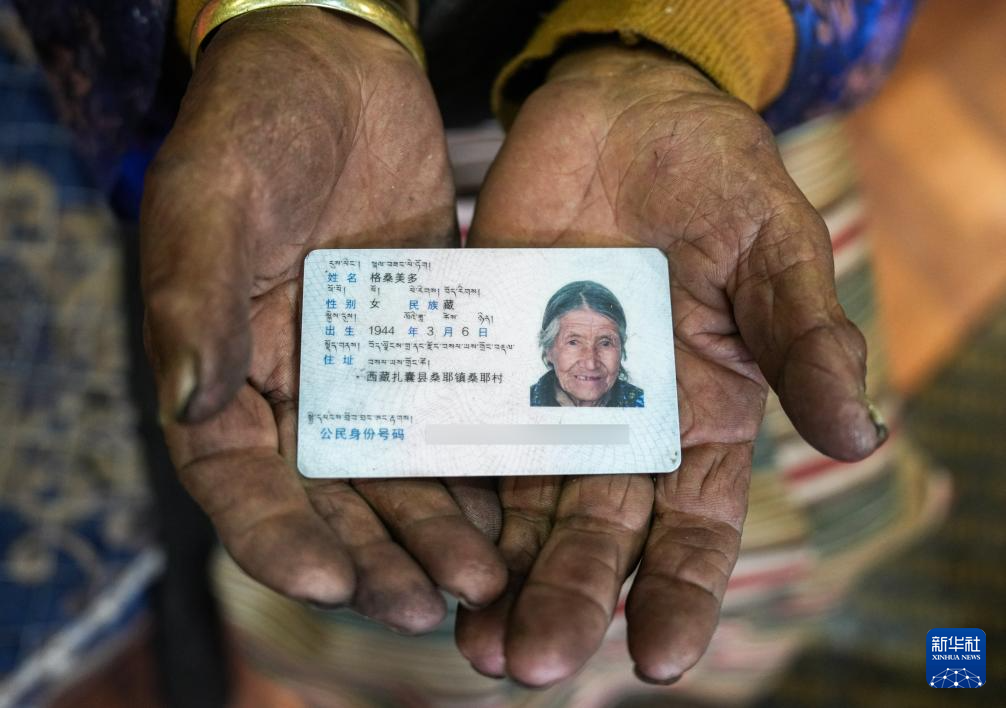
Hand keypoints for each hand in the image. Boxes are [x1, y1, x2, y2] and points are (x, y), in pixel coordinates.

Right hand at [141, 8, 504, 630]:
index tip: (331, 581)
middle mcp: (291, 388)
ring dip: (433, 532)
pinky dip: (476, 465)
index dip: (278, 539)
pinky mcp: (425, 344)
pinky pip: (450, 417)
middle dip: (375, 557)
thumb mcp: (211, 201)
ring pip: (396, 474)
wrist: (337, 69)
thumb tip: (190, 406)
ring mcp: (364, 371)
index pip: (237, 482)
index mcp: (220, 371)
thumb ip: (194, 302)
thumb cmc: (255, 125)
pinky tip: (514, 508)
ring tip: (482, 578)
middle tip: (428, 604)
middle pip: (327, 499)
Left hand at [457, 45, 885, 683]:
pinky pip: (464, 434)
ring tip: (474, 645)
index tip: (657, 657)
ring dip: (501, 577)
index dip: (680, 594)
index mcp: (701, 418)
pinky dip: (447, 492)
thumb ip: (804, 338)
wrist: (624, 111)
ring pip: (525, 507)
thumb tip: (859, 437)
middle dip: (569, 601)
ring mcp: (549, 398)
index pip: (695, 529)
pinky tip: (424, 544)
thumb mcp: (775, 250)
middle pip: (597, 537)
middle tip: (532, 665)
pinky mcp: (489, 359)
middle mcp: (622, 428)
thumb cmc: (717, 180)